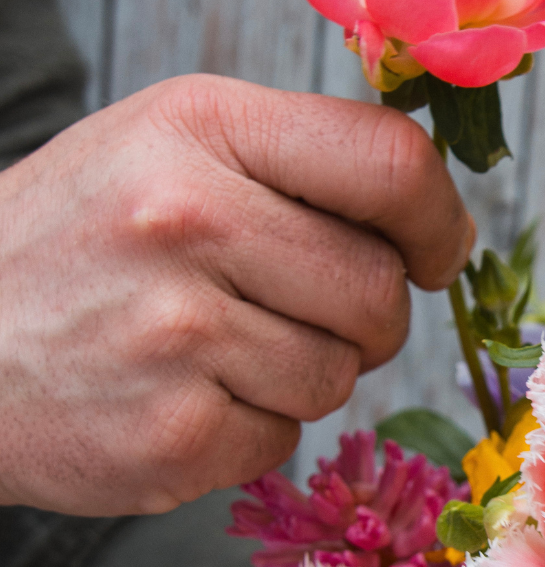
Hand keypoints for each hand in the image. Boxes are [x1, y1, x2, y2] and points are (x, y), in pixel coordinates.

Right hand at [0, 74, 473, 513]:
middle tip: (303, 309)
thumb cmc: (78, 238)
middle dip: (369, 313)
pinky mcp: (168, 437)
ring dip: (306, 373)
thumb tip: (444, 222)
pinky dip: (250, 429)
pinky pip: (282, 439)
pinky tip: (179, 397)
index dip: (440, 219)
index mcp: (199, 127)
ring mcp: (174, 335)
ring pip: (340, 374)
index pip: (390, 164)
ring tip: (216, 347)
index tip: (437, 251)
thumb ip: (299, 162)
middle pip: (378, 288)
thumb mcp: (168, 147)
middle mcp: (186, 220)